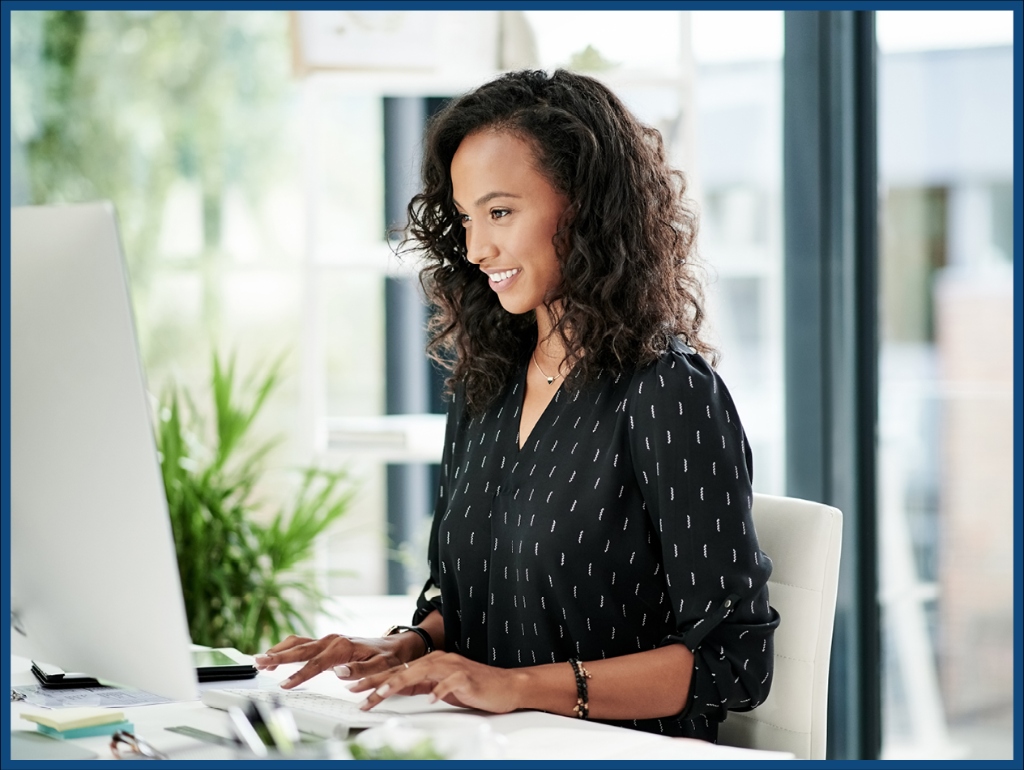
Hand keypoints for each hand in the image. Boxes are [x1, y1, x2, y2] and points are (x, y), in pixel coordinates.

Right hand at [253, 633, 418, 689]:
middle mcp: (333, 640)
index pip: (316, 663)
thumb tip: (340, 672)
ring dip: (279, 651)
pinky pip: (303, 644)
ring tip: (260, 660)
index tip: (285, 684)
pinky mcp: (327, 643)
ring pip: (298, 643)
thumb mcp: (381, 665)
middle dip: (279, 656)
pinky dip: (287, 649)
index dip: (299, 675)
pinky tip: (276, 656)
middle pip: (301, 649)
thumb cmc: (388, 656)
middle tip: (259, 662)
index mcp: (343, 647)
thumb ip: (361, 670)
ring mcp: (329, 640)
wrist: (394, 645)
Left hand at [350, 651, 524, 713]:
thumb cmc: (474, 687)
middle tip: (358, 691)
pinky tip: (431, 698)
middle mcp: (439, 660)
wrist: (505, 686)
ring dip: (399, 682)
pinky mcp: (466, 677)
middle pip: (403, 670)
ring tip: (383, 693)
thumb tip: (395, 689)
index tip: (355, 687)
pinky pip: (450, 682)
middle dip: (378, 681)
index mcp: (431, 662)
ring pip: (421, 672)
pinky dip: (439, 690)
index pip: (397, 671)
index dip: (374, 679)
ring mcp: (452, 667)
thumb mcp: (440, 687)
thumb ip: (420, 685)